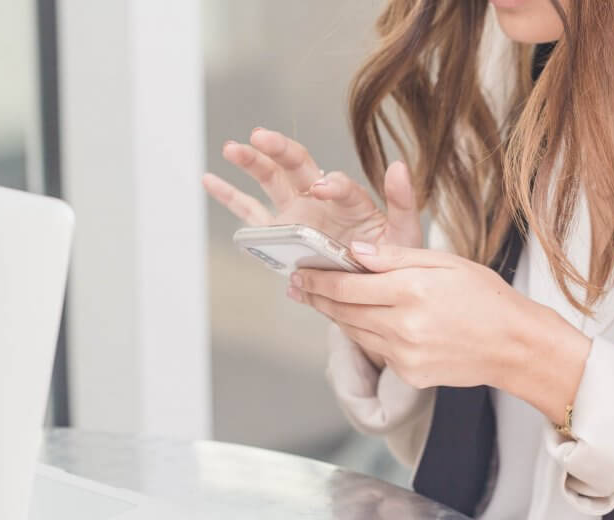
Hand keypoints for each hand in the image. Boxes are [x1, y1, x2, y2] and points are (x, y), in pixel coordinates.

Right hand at [202, 127, 421, 248]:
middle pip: (297, 165)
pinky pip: (250, 212)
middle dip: (279, 149)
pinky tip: (209, 179)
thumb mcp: (403, 234)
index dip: (331, 184)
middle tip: (261, 136)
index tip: (322, 188)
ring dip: (251, 162)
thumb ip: (403, 201)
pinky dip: (229, 196)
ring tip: (232, 148)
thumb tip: (399, 166)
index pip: (338, 185)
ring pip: (270, 180)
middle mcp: (319, 199)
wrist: (367, 290)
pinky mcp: (278, 232)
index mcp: (350, 200)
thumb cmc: (388, 259)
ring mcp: (295, 213)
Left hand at [289, 242, 592, 423]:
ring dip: (335, 316)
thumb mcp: (446, 262)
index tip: (301, 273)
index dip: (319, 279)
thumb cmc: (487, 298)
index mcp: (412, 290)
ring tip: (320, 300)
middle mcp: (403, 325)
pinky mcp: (409, 374)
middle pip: (343, 310)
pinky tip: (359, 321)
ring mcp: (405, 354)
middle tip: (299, 286)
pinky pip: (376, 350)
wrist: (516, 346)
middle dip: (318, 297)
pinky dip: (364, 334)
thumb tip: (356, 252)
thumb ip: (396, 257)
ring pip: (354, 332)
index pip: (347, 285)